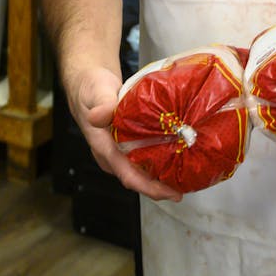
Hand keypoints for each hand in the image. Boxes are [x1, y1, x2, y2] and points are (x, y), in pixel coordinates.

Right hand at [70, 65, 182, 201]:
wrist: (88, 83)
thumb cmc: (91, 88)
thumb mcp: (96, 91)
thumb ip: (102, 104)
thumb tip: (98, 116)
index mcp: (103, 147)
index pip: (128, 175)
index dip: (150, 187)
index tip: (171, 193)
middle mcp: (111, 155)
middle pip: (139, 178)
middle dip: (162, 186)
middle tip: (188, 184)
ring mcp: (119, 151)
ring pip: (142, 170)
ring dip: (162, 175)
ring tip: (187, 174)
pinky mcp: (126, 145)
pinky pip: (144, 158)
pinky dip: (160, 160)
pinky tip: (176, 156)